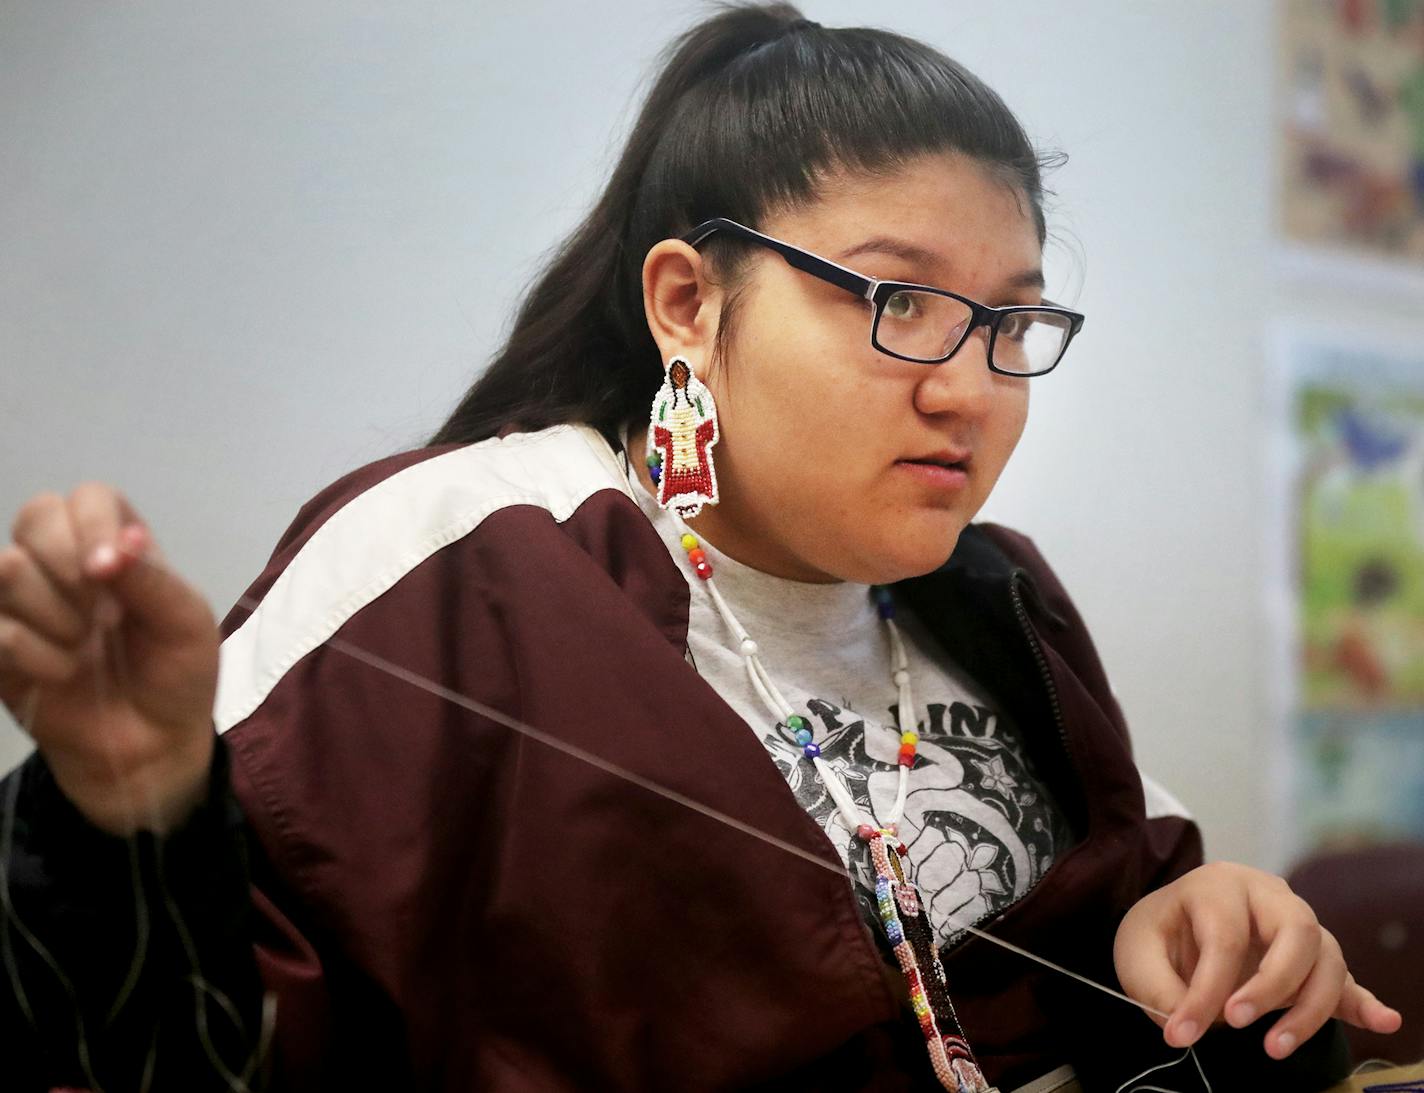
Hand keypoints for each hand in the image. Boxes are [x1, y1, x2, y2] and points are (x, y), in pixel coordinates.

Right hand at [0, 485, 218, 834]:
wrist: (151, 748)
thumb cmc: (177, 676)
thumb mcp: (187, 625)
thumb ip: (153, 579)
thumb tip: (119, 543)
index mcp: (116, 547)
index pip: (88, 496)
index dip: (94, 525)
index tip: (109, 571)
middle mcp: (64, 564)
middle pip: (35, 514)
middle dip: (68, 563)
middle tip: (100, 613)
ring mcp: (24, 603)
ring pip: (6, 567)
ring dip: (55, 613)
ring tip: (84, 646)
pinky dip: (36, 655)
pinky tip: (62, 674)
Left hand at [1114, 861, 1402, 1057]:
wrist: (1173, 926)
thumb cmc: (1159, 933)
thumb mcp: (1136, 952)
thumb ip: (1157, 986)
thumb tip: (1185, 1023)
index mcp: (1218, 884)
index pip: (1224, 937)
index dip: (1206, 990)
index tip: (1184, 1032)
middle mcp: (1268, 896)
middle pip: (1297, 931)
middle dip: (1272, 984)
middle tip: (1237, 1023)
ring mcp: (1296, 925)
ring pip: (1327, 958)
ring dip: (1309, 1008)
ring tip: (1275, 1048)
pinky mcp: (1312, 960)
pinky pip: (1346, 979)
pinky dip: (1364, 1003)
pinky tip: (1383, 1021)